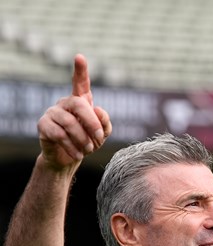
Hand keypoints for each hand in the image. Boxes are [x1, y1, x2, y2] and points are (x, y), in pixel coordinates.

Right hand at [37, 53, 111, 167]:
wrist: (70, 158)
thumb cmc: (88, 142)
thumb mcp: (102, 134)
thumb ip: (104, 122)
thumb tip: (97, 110)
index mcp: (81, 101)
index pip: (80, 83)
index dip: (80, 70)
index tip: (79, 57)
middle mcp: (65, 103)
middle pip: (78, 104)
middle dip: (91, 123)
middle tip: (99, 138)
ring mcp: (52, 112)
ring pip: (70, 123)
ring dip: (84, 140)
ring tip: (89, 150)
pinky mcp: (43, 125)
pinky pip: (59, 135)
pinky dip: (72, 147)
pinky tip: (78, 154)